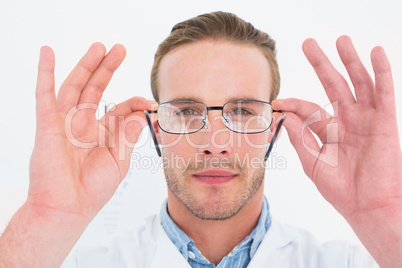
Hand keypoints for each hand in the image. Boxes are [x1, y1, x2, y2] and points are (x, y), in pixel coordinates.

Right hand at [28, 43, 154, 221]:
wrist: (69, 207)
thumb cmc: (93, 188)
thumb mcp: (119, 159)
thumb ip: (128, 134)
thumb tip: (141, 113)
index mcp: (101, 133)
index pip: (118, 109)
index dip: (133, 103)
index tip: (148, 102)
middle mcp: (82, 124)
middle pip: (95, 89)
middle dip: (107, 69)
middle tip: (120, 49)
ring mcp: (64, 122)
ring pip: (75, 86)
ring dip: (85, 65)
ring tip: (98, 47)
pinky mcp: (47, 125)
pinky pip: (44, 95)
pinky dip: (45, 73)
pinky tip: (48, 54)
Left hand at [273, 36, 401, 265]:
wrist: (367, 207)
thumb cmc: (341, 190)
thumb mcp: (313, 163)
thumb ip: (300, 139)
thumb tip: (283, 116)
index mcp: (329, 131)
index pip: (309, 109)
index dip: (292, 104)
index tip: (276, 102)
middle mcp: (348, 121)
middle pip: (333, 86)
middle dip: (321, 64)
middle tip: (308, 44)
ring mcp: (366, 119)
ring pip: (358, 83)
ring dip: (350, 61)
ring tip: (341, 39)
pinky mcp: (385, 122)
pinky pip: (384, 92)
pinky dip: (381, 72)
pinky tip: (375, 53)